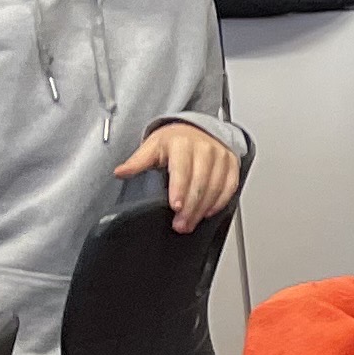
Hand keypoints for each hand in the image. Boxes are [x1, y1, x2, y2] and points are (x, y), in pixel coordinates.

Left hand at [121, 121, 240, 227]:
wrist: (197, 130)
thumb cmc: (174, 141)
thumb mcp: (152, 147)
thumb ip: (137, 162)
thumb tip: (121, 172)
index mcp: (182, 144)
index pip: (182, 169)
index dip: (179, 189)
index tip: (176, 206)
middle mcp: (204, 149)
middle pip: (200, 182)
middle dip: (191, 207)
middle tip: (181, 224)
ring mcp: (221, 156)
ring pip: (216, 187)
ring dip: (203, 209)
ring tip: (191, 222)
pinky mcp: (232, 164)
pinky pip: (230, 186)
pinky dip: (220, 202)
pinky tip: (208, 212)